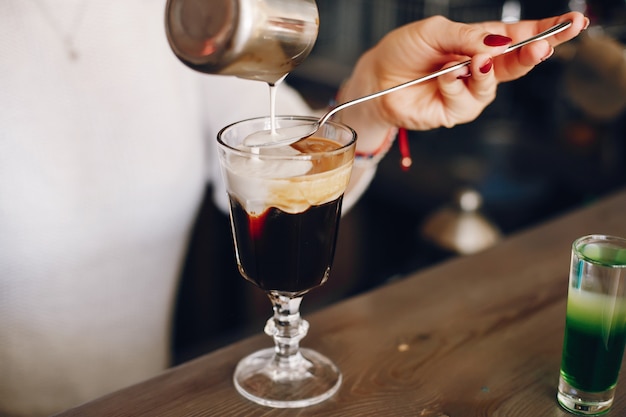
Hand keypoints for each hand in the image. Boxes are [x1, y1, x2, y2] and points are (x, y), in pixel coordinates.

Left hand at [338, 11, 588, 151]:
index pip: (519, 37)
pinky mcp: (454, 112)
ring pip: (492, 84)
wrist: (377, 78)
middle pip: (517, 64)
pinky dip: (455, 84)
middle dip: (532, 54)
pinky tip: (444, 75)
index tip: (573, 24)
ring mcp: (468, 92)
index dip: (546, 31)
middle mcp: (479, 68)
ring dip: (484, 71)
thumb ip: (466, 35)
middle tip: (541, 47)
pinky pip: (466, 100)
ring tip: (473, 60)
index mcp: (480, 43)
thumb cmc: (404, 51)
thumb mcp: (434, 31)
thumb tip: (498, 40)